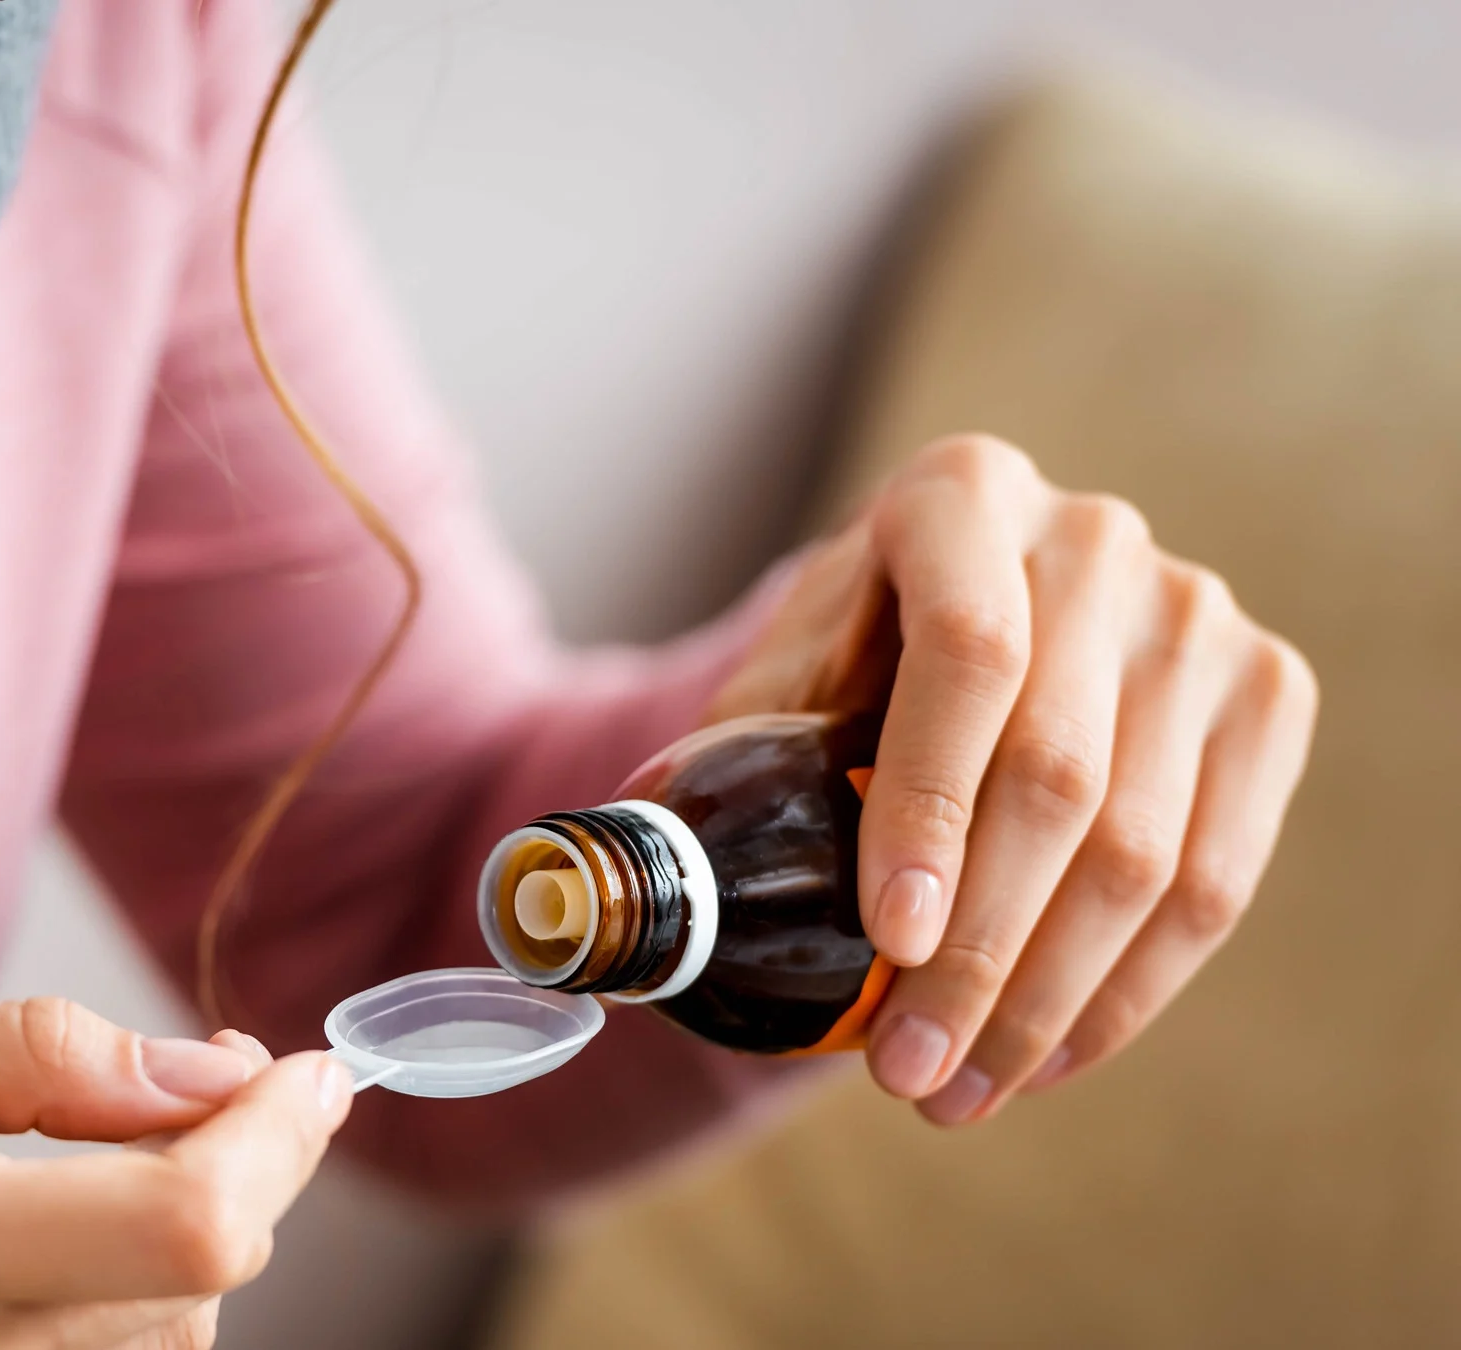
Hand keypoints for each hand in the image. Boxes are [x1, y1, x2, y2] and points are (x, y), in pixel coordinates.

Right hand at [0, 997, 349, 1348]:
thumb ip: (14, 1059)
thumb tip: (201, 1067)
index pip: (187, 1223)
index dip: (283, 1140)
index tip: (311, 1068)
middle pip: (198, 1296)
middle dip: (224, 1178)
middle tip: (183, 1093)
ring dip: (173, 1254)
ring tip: (89, 1178)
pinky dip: (113, 1319)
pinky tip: (50, 1263)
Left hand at [709, 434, 1316, 1125]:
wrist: (958, 625)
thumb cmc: (845, 664)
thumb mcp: (778, 682)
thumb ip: (727, 759)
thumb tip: (641, 881)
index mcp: (958, 498)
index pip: (967, 657)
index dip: (931, 807)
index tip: (889, 939)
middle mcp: (1095, 537)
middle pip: (1059, 772)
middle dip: (979, 951)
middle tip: (906, 1068)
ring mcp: (1196, 615)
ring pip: (1147, 847)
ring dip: (1048, 999)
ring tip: (957, 1089)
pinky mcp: (1265, 694)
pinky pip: (1217, 877)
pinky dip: (1129, 990)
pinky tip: (1045, 1056)